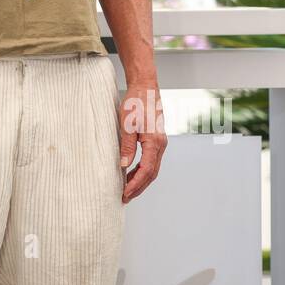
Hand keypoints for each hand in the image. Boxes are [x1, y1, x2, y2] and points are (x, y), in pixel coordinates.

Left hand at [116, 82, 167, 203]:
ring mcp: (160, 142)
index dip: (135, 184)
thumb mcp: (128, 125)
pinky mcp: (156, 139)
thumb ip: (127, 146)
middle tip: (125, 198)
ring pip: (152, 168)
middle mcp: (161, 145)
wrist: (145, 87)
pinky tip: (132, 172)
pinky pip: (151, 160)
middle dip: (138, 187)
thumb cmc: (136, 103)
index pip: (146, 171)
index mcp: (155, 143)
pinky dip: (142, 170)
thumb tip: (123, 166)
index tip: (125, 193)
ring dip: (141, 180)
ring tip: (127, 189)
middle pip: (151, 174)